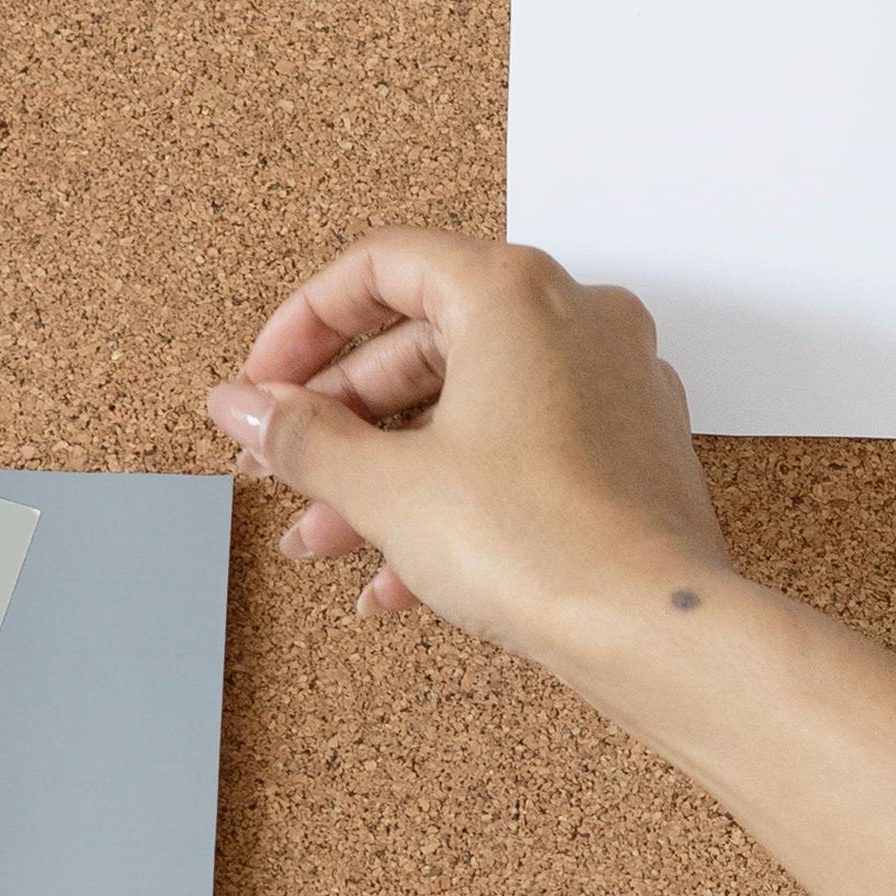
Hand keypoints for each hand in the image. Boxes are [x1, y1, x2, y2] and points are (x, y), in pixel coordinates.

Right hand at [204, 234, 730, 666]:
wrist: (650, 629)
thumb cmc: (544, 543)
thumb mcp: (385, 486)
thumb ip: (301, 436)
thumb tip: (246, 407)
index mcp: (514, 292)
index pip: (381, 266)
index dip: (303, 325)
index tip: (265, 383)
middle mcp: (574, 319)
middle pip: (423, 343)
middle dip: (340, 421)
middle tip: (282, 468)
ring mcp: (611, 383)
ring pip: (468, 408)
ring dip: (386, 473)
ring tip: (324, 539)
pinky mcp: (630, 449)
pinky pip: (519, 451)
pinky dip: (454, 494)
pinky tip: (396, 573)